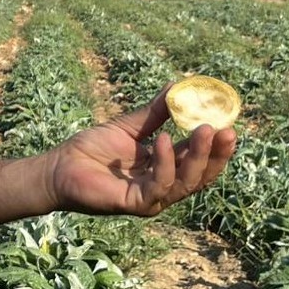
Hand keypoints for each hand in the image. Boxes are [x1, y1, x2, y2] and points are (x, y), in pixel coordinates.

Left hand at [47, 87, 236, 217]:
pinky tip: (164, 140)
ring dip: (198, 157)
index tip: (229, 121)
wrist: (59, 166)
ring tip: (203, 129)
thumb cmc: (92, 149)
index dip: (215, 143)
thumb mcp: (130, 126)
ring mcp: (151, 198)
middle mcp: (163, 186)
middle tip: (227, 130)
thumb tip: (177, 85)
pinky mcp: (135, 203)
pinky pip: (158, 185)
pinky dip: (165, 163)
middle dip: (216, 154)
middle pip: (200, 175)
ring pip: (186, 183)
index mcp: (165, 168)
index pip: (199, 159)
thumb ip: (155, 111)